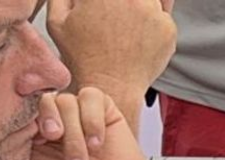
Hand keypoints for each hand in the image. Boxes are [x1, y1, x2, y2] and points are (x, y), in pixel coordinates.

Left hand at [0, 88, 150, 159]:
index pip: (18, 106)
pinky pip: (92, 96)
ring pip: (67, 102)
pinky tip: (97, 144)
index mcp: (30, 131)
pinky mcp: (102, 111)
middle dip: (49, 121)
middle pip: (41, 99)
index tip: (34, 141)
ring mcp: (77, 113)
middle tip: (54, 138)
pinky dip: (93, 120)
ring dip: (75, 135)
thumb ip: (4, 158)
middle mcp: (53, 118)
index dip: (25, 118)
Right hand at [47, 0, 176, 100]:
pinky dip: (155, 20)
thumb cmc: (83, 57)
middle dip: (125, 4)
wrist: (109, 87)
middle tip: (116, 18)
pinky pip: (164, 14)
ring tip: (126, 26)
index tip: (105, 10)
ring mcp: (151, 10)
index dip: (104, 4)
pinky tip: (138, 36)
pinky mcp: (168, 28)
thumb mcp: (56, 18)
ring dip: (141, 6)